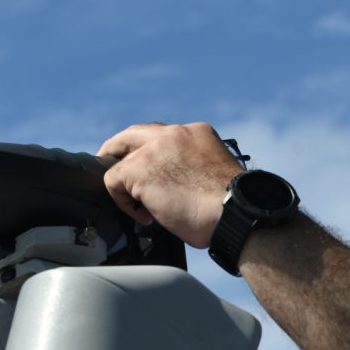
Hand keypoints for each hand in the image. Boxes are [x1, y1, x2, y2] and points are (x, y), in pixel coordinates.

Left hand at [97, 122, 243, 247]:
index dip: (151, 153)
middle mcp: (175, 134)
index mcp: (197, 133)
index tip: (152, 170)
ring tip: (142, 209)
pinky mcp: (139, 168)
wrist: (235, 214)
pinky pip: (114, 181)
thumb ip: (192, 169)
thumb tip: (178, 186)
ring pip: (122, 161)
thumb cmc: (231, 207)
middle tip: (115, 169)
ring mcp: (155, 149)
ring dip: (128, 187)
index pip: (163, 136)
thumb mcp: (213, 175)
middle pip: (133, 135)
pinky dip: (123, 202)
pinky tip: (143, 215)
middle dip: (119, 150)